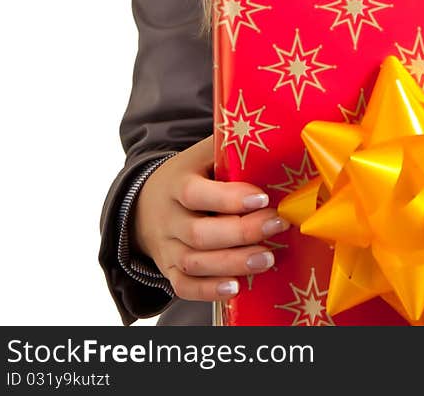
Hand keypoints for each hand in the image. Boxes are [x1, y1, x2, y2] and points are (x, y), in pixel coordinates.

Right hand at [130, 135, 289, 302]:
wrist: (146, 203)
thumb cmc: (191, 174)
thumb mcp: (203, 154)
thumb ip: (230, 147)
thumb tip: (275, 133)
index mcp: (176, 183)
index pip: (196, 194)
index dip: (228, 198)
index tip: (263, 198)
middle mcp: (169, 219)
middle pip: (200, 234)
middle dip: (242, 233)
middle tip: (277, 225)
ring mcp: (167, 248)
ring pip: (195, 262)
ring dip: (234, 263)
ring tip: (267, 258)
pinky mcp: (170, 271)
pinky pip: (185, 287)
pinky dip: (209, 290)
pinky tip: (235, 287)